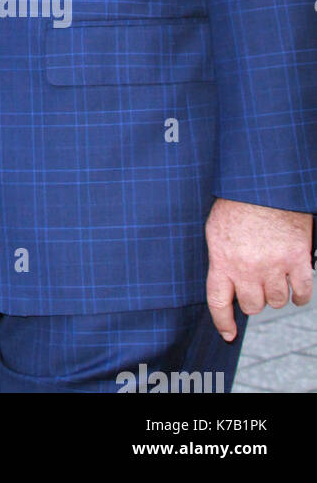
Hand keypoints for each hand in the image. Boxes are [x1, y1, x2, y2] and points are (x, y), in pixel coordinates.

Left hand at [205, 198, 312, 340]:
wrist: (263, 184)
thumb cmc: (236, 203)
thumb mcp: (216, 230)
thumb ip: (221, 259)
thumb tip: (227, 284)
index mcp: (222, 259)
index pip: (218, 302)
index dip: (223, 322)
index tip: (228, 333)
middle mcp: (247, 268)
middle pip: (252, 306)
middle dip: (253, 299)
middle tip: (255, 285)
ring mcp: (274, 266)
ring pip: (277, 302)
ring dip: (276, 294)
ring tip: (273, 277)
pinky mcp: (298, 260)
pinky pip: (302, 293)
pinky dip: (300, 294)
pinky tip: (295, 286)